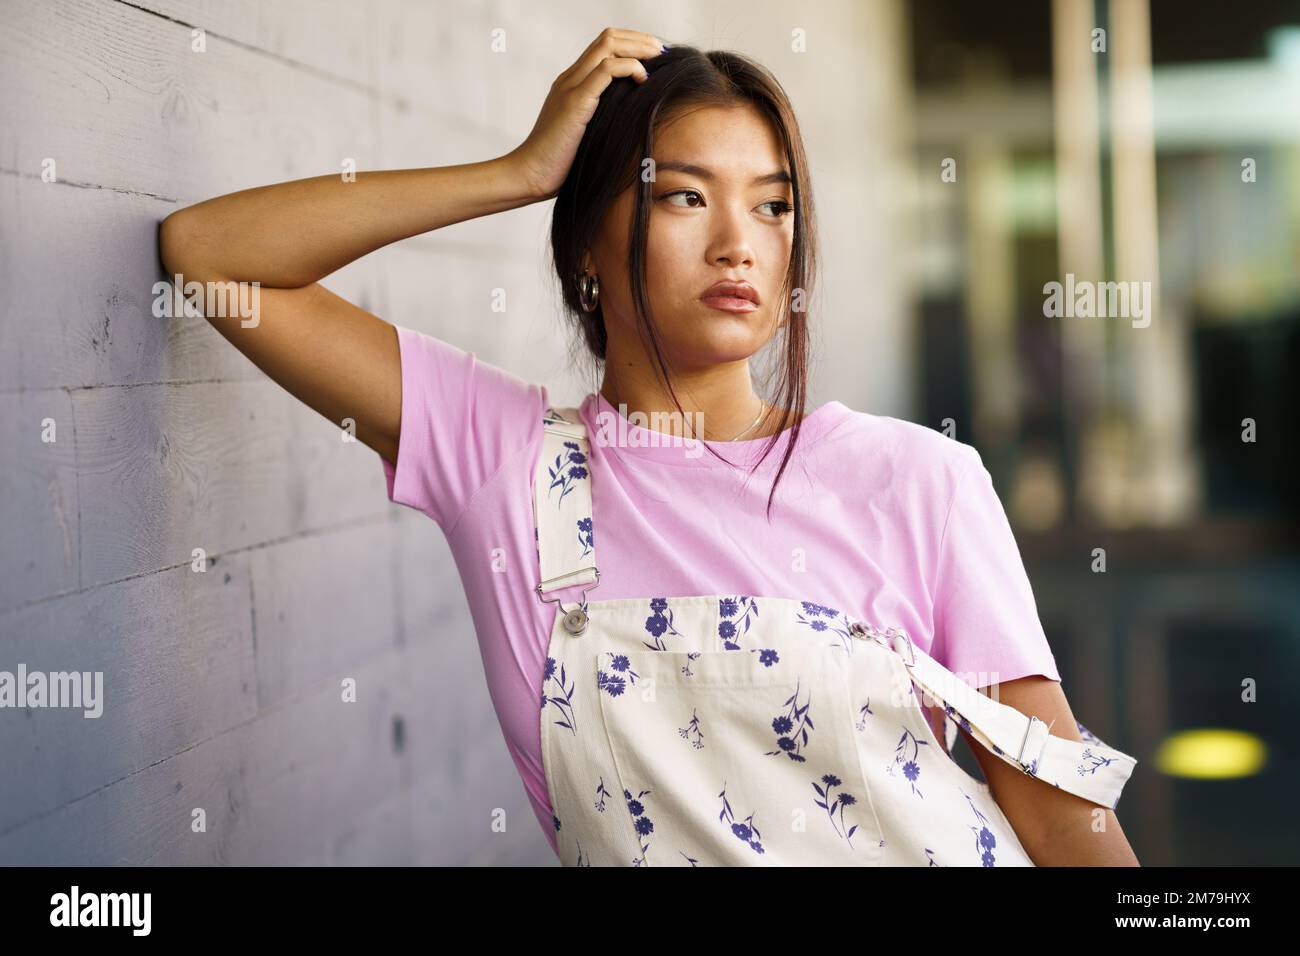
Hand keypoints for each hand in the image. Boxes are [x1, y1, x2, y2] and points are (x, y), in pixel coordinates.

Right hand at [506, 27, 664, 200]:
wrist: (531, 174)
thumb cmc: (559, 163)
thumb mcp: (586, 136)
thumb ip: (602, 121)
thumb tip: (632, 124)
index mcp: (572, 84)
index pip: (603, 47)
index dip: (632, 45)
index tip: (655, 58)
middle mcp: (571, 78)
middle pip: (608, 38)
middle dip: (640, 40)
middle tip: (662, 52)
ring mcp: (571, 87)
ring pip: (608, 46)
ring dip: (639, 48)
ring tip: (658, 59)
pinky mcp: (575, 102)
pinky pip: (606, 69)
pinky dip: (630, 67)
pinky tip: (643, 79)